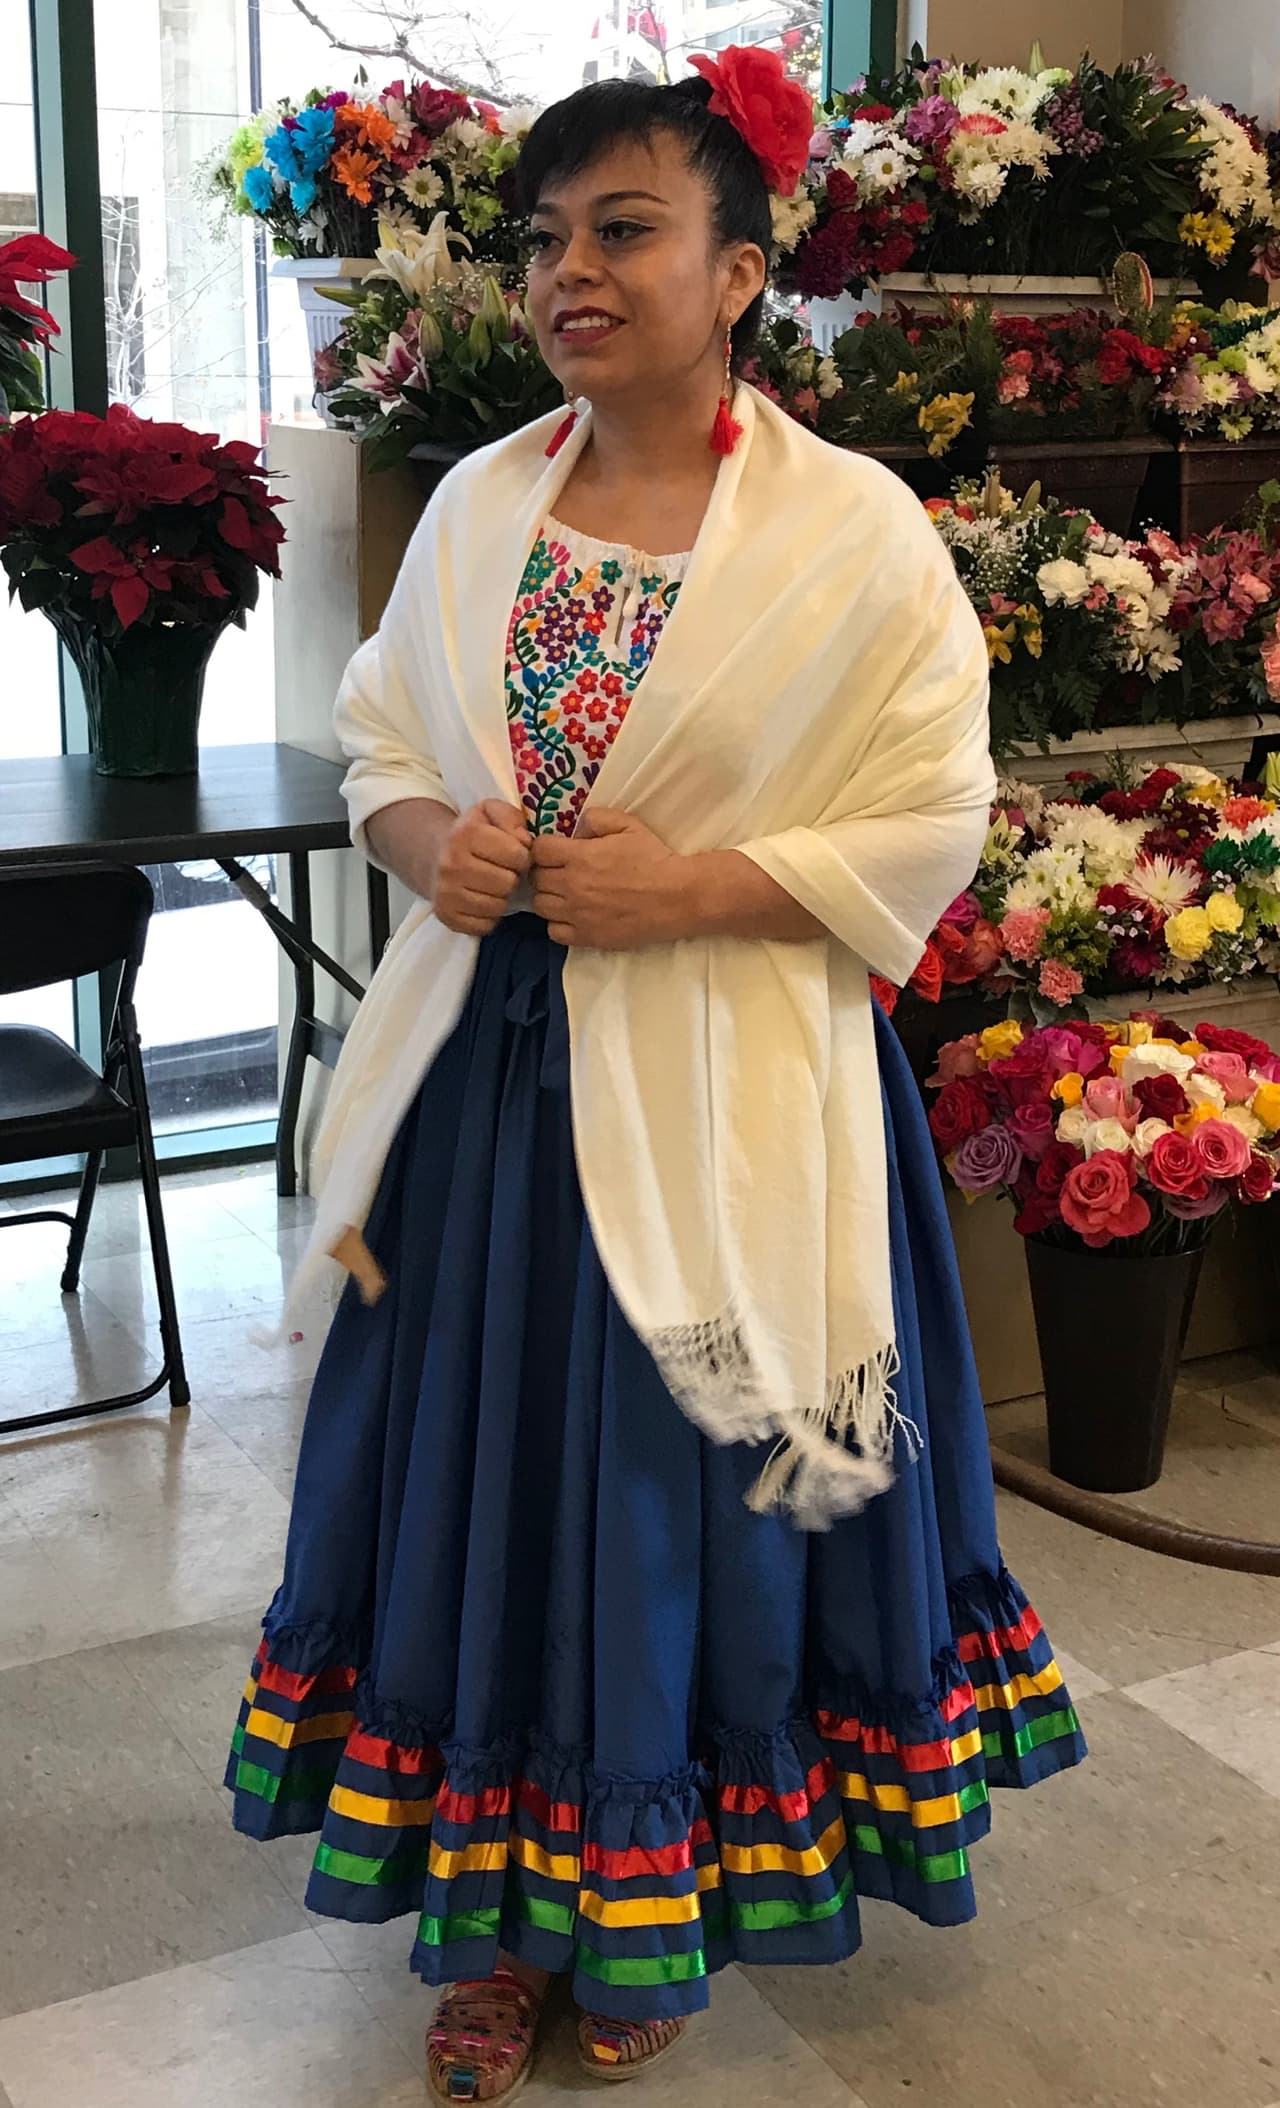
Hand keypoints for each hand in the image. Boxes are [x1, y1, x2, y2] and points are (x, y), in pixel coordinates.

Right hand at [433, 799, 531, 936]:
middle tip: (504, 872)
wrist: (434, 857)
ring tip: (494, 885)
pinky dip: (489, 916)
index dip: (522, 856)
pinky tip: (483, 900)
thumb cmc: (472, 834)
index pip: (515, 855)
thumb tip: (525, 842)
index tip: (515, 855)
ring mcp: (446, 892)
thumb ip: (512, 817)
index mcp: (465, 834)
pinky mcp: (446, 916)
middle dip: (512, 878)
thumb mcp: (490, 812)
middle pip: (507, 883)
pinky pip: (484, 926)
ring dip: (502, 897)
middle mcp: (451, 864)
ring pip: (497, 906)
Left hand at [530, 808, 689, 948]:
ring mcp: (577, 914)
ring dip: (550, 898)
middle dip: (545, 872)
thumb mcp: (628, 825)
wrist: (678, 898)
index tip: (556, 851)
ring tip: (566, 895)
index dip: (544, 848)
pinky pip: (554, 932)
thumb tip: (577, 827)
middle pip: (536, 879)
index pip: (538, 850)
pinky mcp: (587, 937)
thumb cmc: (655, 859)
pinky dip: (559, 924)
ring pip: (540, 906)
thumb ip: (596, 819)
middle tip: (561, 872)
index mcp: (579, 856)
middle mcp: (571, 886)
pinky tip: (574, 916)